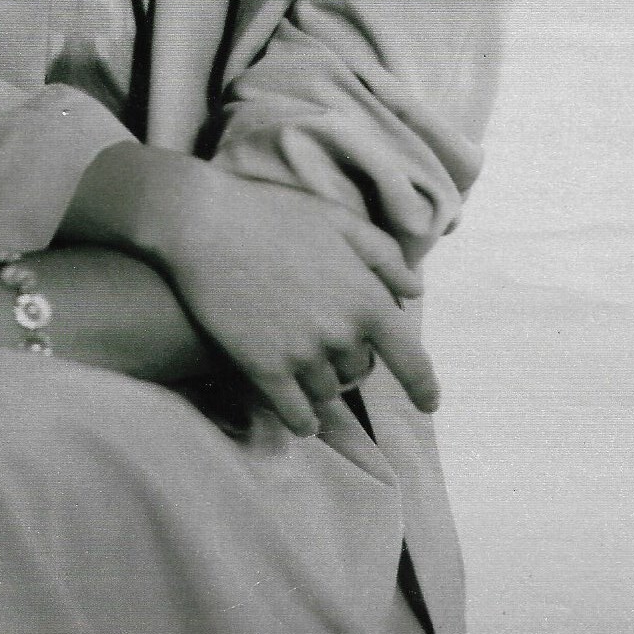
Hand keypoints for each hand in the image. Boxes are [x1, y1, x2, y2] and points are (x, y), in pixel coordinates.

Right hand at [132, 156, 438, 437]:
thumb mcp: (339, 222)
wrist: (205, 224)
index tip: (429, 404)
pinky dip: (302, 419)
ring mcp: (301, 354)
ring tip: (301, 362)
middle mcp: (341, 333)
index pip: (410, 359)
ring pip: (327, 392)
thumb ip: (383, 256)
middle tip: (324, 340)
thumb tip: (413, 290)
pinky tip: (300, 416)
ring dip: (321, 384)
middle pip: (359, 372)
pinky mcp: (263, 369)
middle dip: (349, 361)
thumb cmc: (273, 214)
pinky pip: (295, 413)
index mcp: (366, 298)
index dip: (423, 387)